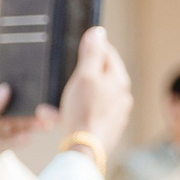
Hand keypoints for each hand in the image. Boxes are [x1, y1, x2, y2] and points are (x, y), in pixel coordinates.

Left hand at [0, 81, 51, 179]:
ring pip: (18, 121)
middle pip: (13, 102)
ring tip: (44, 122)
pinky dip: (23, 138)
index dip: (12, 78)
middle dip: (29, 101)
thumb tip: (5, 90)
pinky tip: (29, 137)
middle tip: (45, 103)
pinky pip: (15, 139)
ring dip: (31, 121)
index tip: (32, 74)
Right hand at [57, 25, 132, 155]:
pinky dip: (78, 113)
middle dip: (79, 77)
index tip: (78, 48)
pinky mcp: (109, 127)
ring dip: (75, 97)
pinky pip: (92, 113)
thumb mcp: (84, 76)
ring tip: (58, 106)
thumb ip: (91, 53)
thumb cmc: (84, 111)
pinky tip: (66, 119)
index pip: (107, 54)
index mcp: (119, 79)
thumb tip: (98, 32)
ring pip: (94, 97)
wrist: (85, 148)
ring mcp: (117, 113)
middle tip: (63, 82)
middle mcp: (122, 95)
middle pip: (100, 76)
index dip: (92, 48)